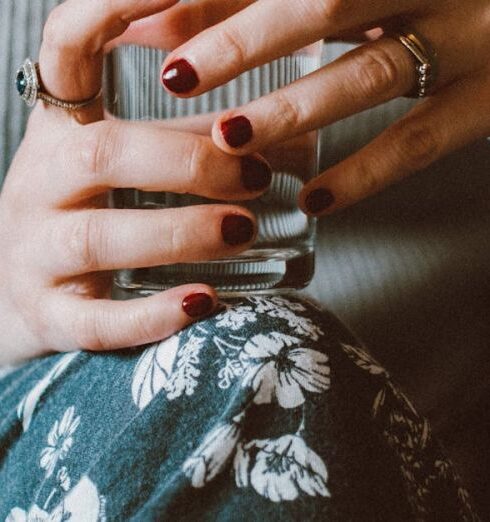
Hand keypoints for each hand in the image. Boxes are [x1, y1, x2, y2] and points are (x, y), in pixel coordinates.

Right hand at [0, 0, 271, 364]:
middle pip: (104, 153)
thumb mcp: (127, 169)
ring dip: (180, 231)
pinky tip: (205, 304)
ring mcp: (33, 255)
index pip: (66, 50)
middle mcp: (37, 186)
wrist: (32, 301)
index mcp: (59, 134)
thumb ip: (189, 141)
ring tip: (243, 230)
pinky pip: (96, 321)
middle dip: (189, 161)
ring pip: (98, 237)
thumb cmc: (94, 221)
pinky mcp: (48, 317)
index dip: (109, 9)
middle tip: (258, 175)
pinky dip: (153, 314)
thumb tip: (286, 129)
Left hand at [155, 0, 489, 214]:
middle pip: (326, 3)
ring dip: (294, 108)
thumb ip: (256, 1)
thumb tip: (160, 19)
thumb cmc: (422, 1)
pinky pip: (420, 141)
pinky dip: (363, 173)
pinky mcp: (486, 100)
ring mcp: (466, 40)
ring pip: (369, 74)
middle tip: (178, 77)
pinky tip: (313, 201)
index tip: (153, 22)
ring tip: (231, 137)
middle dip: (244, 41)